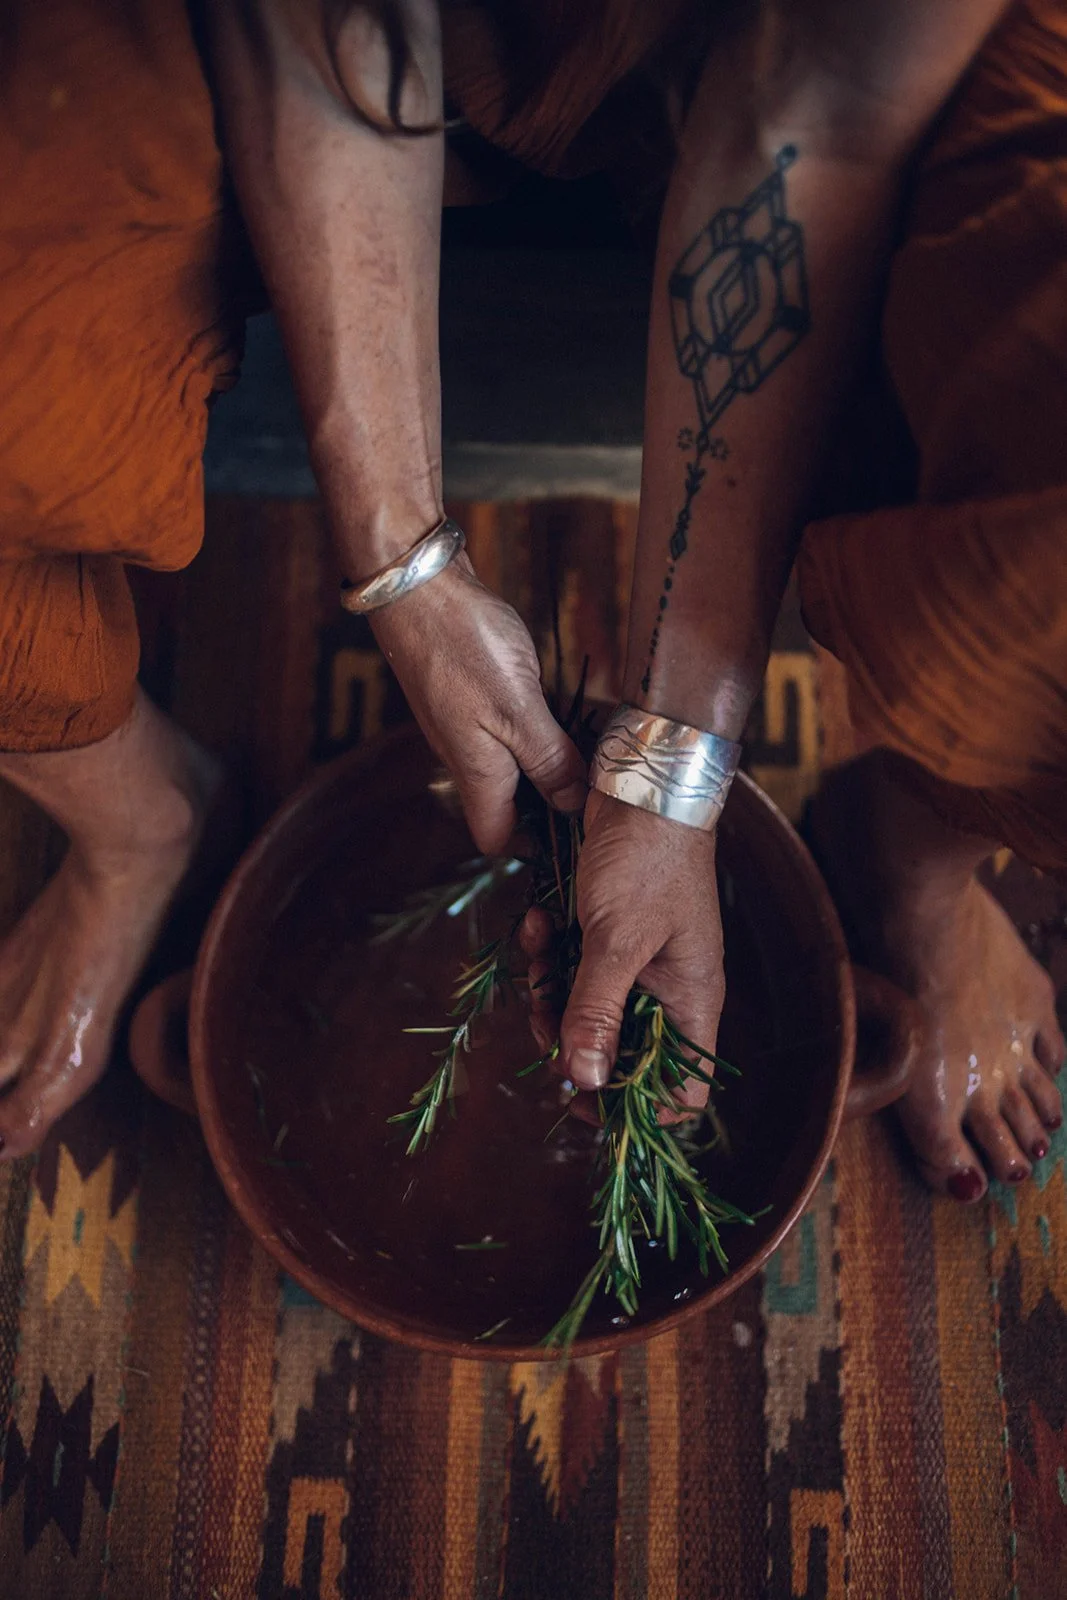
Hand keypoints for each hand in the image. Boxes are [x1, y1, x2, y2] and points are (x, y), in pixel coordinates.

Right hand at [370, 553, 586, 852]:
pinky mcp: (466, 695)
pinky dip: (534, 729)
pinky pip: (503, 730)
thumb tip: (572, 805)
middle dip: (549, 801)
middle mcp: (465, 757)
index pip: (496, 838)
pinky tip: (560, 708)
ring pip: (508, 765)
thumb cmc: (464, 646)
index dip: (534, 845)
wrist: (418, 586)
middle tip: (596, 781)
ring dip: (547, 761)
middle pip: (506, 804)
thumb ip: (549, 760)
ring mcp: (463, 725)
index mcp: (477, 772)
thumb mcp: (520, 710)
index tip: (578, 829)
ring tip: (587, 744)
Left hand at [559, 791, 724, 1110]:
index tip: (580, 1097)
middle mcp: (665, 989)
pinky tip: (538, 918)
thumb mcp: (615, 939)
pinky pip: (569, 964)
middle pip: (616, 1053)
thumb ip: (596, 1010)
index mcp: (689, 1001)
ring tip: (538, 946)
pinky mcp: (604, 930)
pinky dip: (548, 947)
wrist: (642, 779)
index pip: (680, 1090)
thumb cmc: (647, 856)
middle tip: (540, 1017)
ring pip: (583, 1007)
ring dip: (550, 986)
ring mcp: (634, 959)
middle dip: (570, 1039)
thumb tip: (585, 1082)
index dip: (632, 1109)